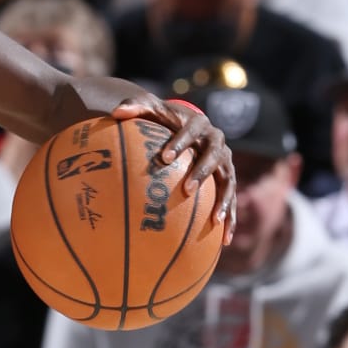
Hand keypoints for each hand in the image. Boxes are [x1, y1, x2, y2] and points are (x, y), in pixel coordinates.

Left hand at [109, 90, 235, 234]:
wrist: (189, 124)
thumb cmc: (165, 120)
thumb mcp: (150, 110)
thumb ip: (135, 107)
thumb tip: (115, 112)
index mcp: (199, 125)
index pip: (191, 131)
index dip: (179, 143)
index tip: (164, 157)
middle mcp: (217, 142)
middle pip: (213, 156)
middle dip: (201, 172)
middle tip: (186, 190)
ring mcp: (225, 162)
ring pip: (228, 181)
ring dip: (224, 200)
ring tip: (214, 220)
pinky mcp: (228, 179)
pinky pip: (232, 200)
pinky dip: (231, 218)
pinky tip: (225, 240)